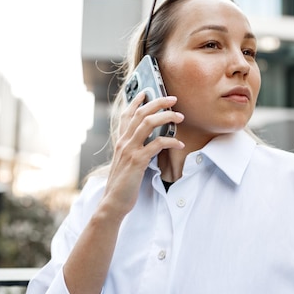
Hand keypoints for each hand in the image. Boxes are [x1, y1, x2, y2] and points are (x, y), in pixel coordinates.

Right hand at [102, 92, 184, 218]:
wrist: (113, 202)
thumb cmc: (123, 184)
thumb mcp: (126, 162)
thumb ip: (134, 149)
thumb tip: (149, 141)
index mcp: (120, 141)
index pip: (127, 115)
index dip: (137, 101)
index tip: (147, 91)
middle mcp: (123, 142)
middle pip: (141, 113)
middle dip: (158, 102)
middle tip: (173, 99)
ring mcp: (130, 150)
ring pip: (148, 123)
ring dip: (166, 117)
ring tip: (180, 117)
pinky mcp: (138, 161)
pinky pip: (157, 144)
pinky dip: (171, 141)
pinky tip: (180, 143)